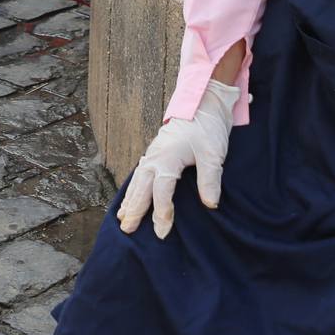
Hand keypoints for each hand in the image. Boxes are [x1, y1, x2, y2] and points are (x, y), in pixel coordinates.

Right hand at [118, 80, 239, 239]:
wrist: (204, 101)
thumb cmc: (208, 127)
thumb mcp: (213, 153)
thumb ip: (210, 179)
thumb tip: (210, 204)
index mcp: (168, 158)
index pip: (162, 191)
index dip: (162, 212)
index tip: (162, 232)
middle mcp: (155, 157)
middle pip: (141, 188)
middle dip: (134, 210)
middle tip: (127, 230)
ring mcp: (153, 154)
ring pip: (137, 181)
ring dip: (130, 200)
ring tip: (121, 218)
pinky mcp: (156, 153)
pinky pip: (139, 174)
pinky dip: (133, 188)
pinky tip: (131, 197)